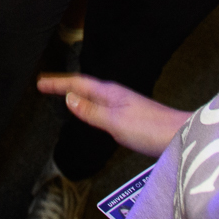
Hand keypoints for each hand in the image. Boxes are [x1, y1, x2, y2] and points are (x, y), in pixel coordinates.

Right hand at [36, 74, 188, 158]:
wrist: (179, 136)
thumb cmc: (150, 128)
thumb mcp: (114, 122)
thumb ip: (91, 111)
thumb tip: (68, 98)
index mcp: (110, 93)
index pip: (78, 83)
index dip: (58, 83)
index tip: (40, 83)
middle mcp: (116, 95)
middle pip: (84, 85)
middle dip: (64, 85)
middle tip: (45, 86)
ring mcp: (123, 104)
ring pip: (93, 95)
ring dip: (76, 94)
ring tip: (62, 95)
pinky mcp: (129, 115)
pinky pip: (101, 105)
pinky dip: (89, 105)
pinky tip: (90, 112)